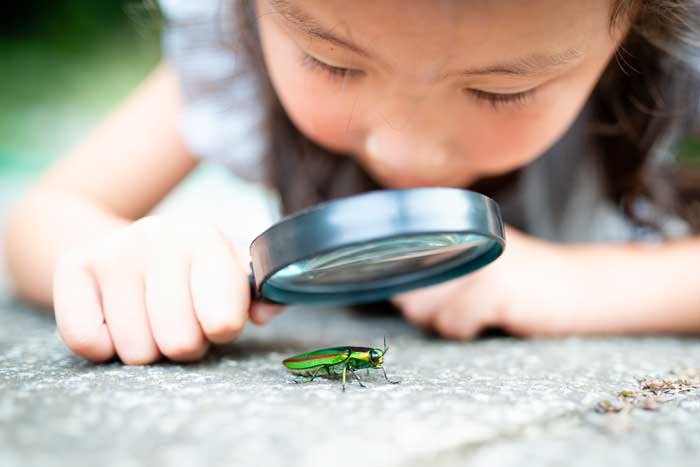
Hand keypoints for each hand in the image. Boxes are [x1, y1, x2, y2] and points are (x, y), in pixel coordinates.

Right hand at [53, 216, 281, 363]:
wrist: (125, 245)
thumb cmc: (189, 272)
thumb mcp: (230, 275)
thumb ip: (260, 295)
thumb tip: (266, 312)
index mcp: (206, 239)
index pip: (224, 321)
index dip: (222, 331)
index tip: (217, 321)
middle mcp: (159, 237)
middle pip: (179, 343)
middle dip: (184, 345)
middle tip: (180, 321)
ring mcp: (114, 251)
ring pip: (136, 350)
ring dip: (146, 347)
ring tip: (150, 318)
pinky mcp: (73, 268)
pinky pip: (88, 342)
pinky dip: (104, 347)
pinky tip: (116, 321)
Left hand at [391, 225, 574, 338]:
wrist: (579, 286)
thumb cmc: (520, 280)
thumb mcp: (476, 258)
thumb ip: (436, 266)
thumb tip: (396, 291)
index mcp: (453, 223)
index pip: (398, 257)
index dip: (406, 285)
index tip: (428, 293)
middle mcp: (460, 233)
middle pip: (406, 290)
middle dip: (427, 310)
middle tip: (464, 305)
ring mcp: (476, 259)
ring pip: (424, 311)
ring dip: (449, 322)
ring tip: (481, 309)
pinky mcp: (493, 287)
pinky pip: (453, 324)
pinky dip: (468, 330)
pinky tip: (493, 317)